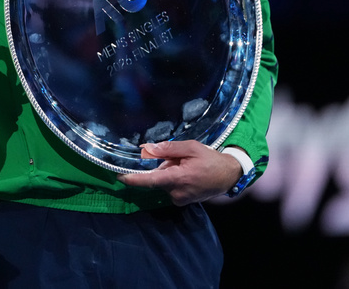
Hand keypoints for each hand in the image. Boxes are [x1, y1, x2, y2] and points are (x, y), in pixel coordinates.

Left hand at [117, 141, 241, 205]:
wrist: (230, 176)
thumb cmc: (211, 159)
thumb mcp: (191, 147)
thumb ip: (168, 149)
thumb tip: (147, 148)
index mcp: (178, 179)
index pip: (149, 180)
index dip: (132, 179)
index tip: (118, 176)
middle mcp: (176, 193)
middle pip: (157, 178)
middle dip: (161, 166)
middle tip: (177, 158)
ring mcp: (180, 199)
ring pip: (164, 182)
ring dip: (168, 172)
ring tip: (186, 164)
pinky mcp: (183, 201)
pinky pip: (171, 187)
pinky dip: (174, 178)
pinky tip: (187, 172)